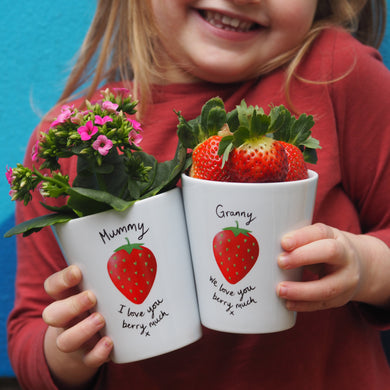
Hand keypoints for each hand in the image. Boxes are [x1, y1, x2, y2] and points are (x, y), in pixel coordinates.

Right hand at [42, 265, 112, 386]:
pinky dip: (97, 353)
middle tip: (92, 297)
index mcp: (67, 296)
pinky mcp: (86, 356)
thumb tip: (143, 247)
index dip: (62, 279)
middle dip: (71, 305)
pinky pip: (87, 359)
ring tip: (101, 319)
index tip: (78, 271)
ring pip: (65, 340)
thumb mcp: (100, 285)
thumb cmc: (100, 302)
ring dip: (82, 330)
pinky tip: (109, 343)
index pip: (53, 286)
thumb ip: (111, 271)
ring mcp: (74, 339)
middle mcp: (66, 319)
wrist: (89, 340)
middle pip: (52, 314)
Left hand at [276, 223, 377, 311]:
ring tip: (280, 290)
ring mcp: (346, 279)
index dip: (302, 237)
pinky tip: (288, 303)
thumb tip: (265, 245)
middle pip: (329, 252)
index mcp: (334, 236)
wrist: (360, 267)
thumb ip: (298, 241)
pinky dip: (304, 305)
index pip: (320, 232)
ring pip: (328, 286)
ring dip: (301, 290)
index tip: (283, 242)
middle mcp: (345, 256)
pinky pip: (323, 304)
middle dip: (303, 257)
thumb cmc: (325, 249)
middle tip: (280, 262)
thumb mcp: (317, 240)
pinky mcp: (341, 298)